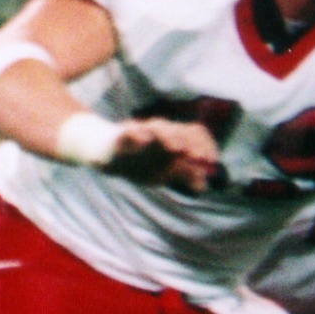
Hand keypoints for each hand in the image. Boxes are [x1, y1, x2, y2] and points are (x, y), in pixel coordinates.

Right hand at [105, 118, 220, 193]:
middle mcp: (159, 131)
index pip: (195, 133)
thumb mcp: (162, 171)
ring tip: (178, 149)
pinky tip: (144, 141)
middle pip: (179, 129)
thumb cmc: (137, 161)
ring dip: (169, 137)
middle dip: (190, 143)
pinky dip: (137, 134)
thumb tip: (203, 186)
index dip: (205, 145)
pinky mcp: (120, 135)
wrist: (104, 153)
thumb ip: (182, 175)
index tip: (210, 161)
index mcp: (172, 137)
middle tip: (197, 158)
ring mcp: (140, 130)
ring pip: (157, 127)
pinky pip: (129, 131)